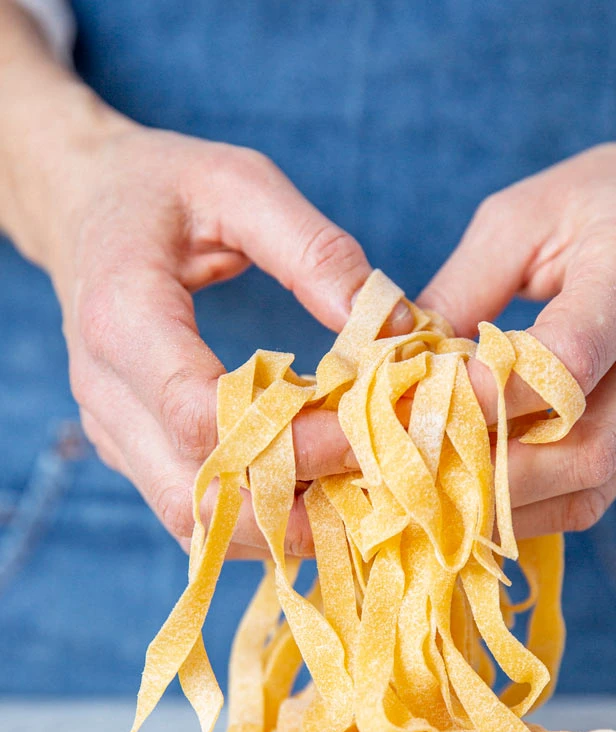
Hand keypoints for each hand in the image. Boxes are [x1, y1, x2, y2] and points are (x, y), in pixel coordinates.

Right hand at [37, 118, 409, 556]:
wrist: (82, 208)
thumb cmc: (160, 189)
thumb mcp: (239, 183)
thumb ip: (314, 249)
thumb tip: (395, 325)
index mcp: (123, 318)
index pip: (203, 417)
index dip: (294, 438)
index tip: (369, 426)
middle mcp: (106, 391)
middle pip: (197, 495)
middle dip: (295, 502)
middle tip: (374, 477)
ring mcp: (112, 429)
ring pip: (194, 521)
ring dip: (280, 524)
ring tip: (353, 495)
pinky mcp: (131, 449)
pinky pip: (194, 509)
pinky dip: (258, 515)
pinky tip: (314, 489)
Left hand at [416, 132, 615, 537]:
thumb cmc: (595, 204)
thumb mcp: (517, 219)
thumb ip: (460, 291)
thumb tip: (396, 368)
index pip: (569, 361)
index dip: (490, 396)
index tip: (419, 405)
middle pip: (586, 448)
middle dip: (491, 474)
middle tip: (413, 474)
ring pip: (590, 488)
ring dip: (506, 504)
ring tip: (433, 497)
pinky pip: (592, 495)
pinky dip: (530, 508)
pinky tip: (475, 498)